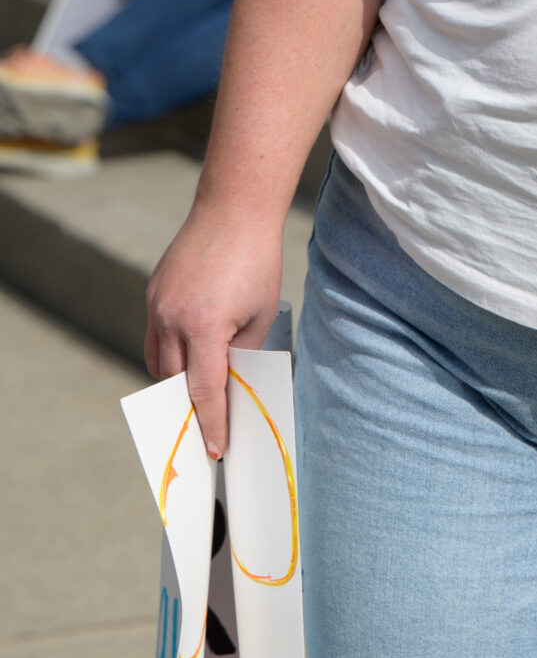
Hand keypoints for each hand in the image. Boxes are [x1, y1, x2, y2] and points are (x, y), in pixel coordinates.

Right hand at [145, 200, 284, 458]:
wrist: (234, 209)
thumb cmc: (257, 260)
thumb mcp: (261, 314)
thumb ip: (241, 353)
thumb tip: (228, 383)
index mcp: (205, 326)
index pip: (204, 391)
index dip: (211, 424)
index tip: (214, 449)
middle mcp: (173, 318)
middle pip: (175, 381)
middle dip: (190, 407)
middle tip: (206, 428)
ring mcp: (157, 304)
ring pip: (158, 361)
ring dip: (175, 380)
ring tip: (197, 392)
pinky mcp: (153, 292)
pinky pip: (155, 336)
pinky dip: (169, 351)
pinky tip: (189, 355)